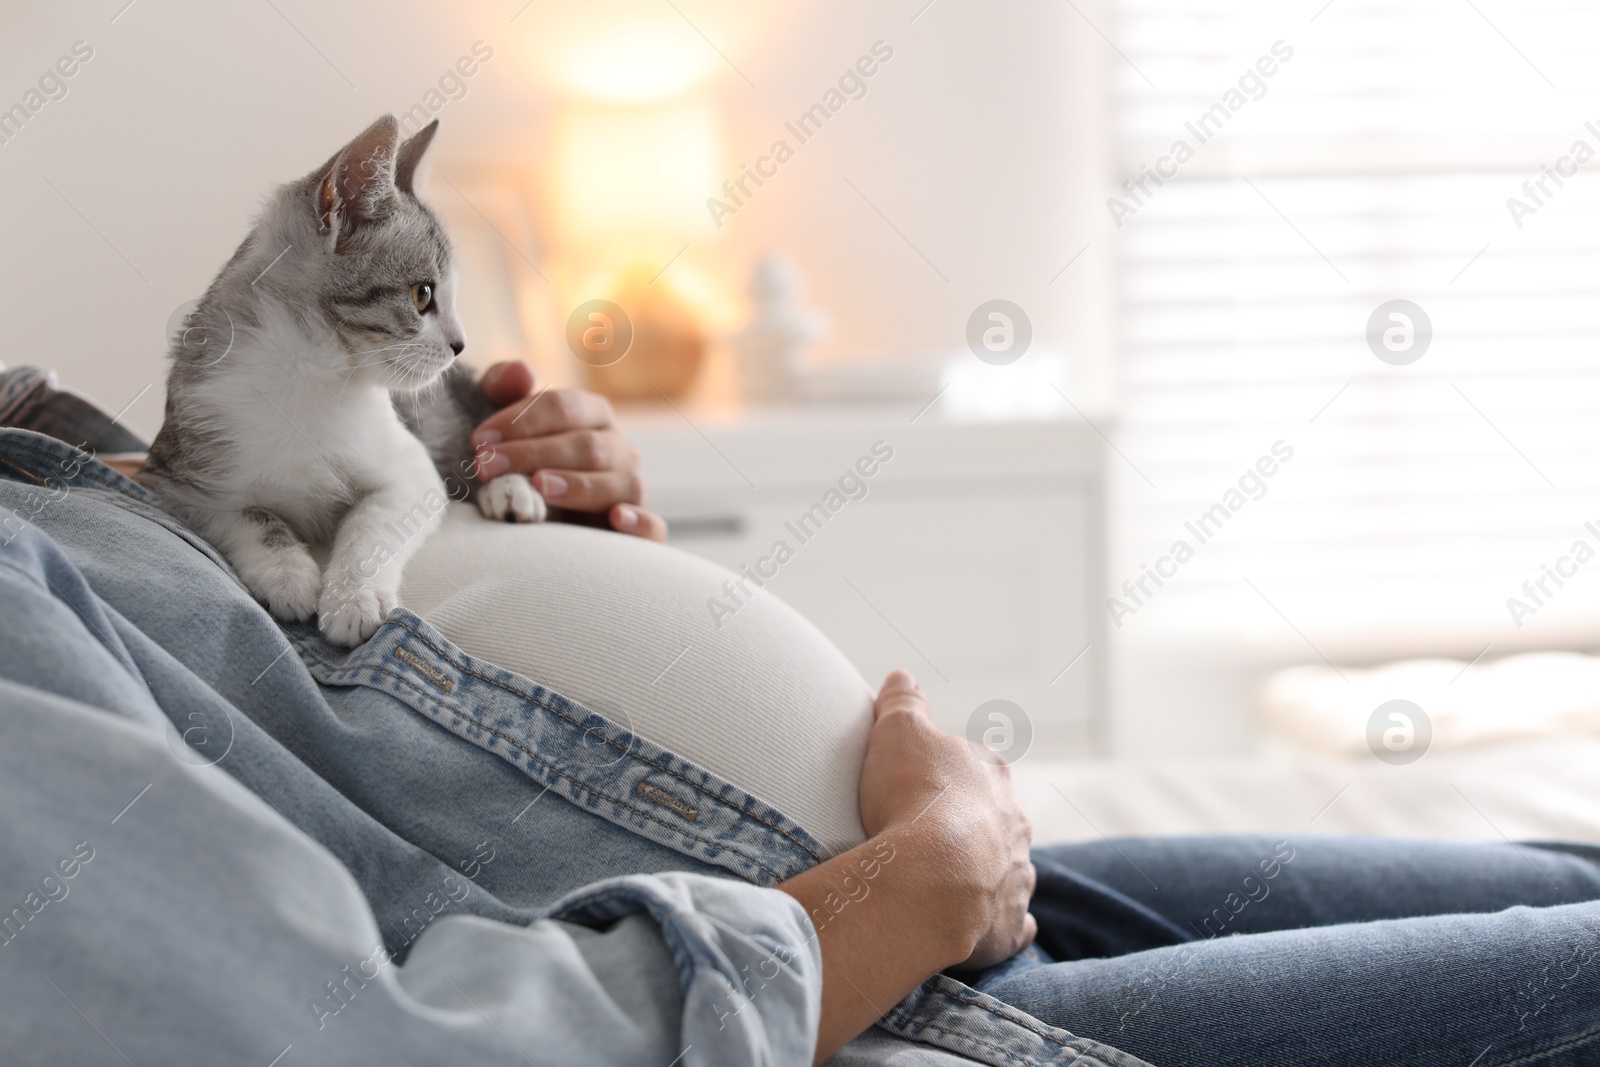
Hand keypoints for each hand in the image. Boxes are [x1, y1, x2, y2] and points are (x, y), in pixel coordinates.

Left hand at [468, 362, 667, 540]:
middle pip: (587, 446)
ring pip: (621, 484)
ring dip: (580, 486)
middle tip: (489, 467)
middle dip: (535, 454)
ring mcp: (631, 489)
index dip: (521, 421)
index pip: (564, 407)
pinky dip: (640, 522)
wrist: (534, 515)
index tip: (480, 441)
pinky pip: (653, 527)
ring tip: (541, 488)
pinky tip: (616, 520)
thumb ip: (503, 388)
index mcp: (592, 415)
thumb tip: (519, 372)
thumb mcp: (504, 423)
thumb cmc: (519, 461)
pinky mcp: (640, 531)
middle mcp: (618, 449)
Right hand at [858, 671, 1036, 969]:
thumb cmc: (913, 797)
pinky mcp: (1009, 923)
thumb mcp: (898, 731)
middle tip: (927, 837)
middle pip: (995, 818)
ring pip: (1008, 868)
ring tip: (945, 883)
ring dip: (985, 873)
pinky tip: (982, 923)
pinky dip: (1001, 922)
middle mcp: (1015, 821)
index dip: (947, 775)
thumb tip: (903, 677)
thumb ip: (903, 702)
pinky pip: (1012, 922)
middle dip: (970, 825)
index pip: (975, 765)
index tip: (920, 786)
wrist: (931, 877)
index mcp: (990, 773)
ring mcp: (1017, 874)